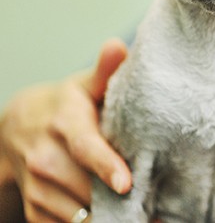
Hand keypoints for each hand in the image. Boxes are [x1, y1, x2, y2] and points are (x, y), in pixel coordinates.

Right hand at [0, 39, 131, 221]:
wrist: (18, 129)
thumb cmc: (66, 105)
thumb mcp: (84, 86)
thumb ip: (106, 71)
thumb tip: (118, 47)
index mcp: (65, 124)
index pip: (85, 147)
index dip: (105, 167)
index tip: (127, 183)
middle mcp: (46, 158)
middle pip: (87, 188)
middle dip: (120, 200)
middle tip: (159, 206)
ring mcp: (38, 186)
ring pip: (78, 214)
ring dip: (110, 217)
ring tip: (145, 214)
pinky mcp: (36, 210)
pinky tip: (116, 218)